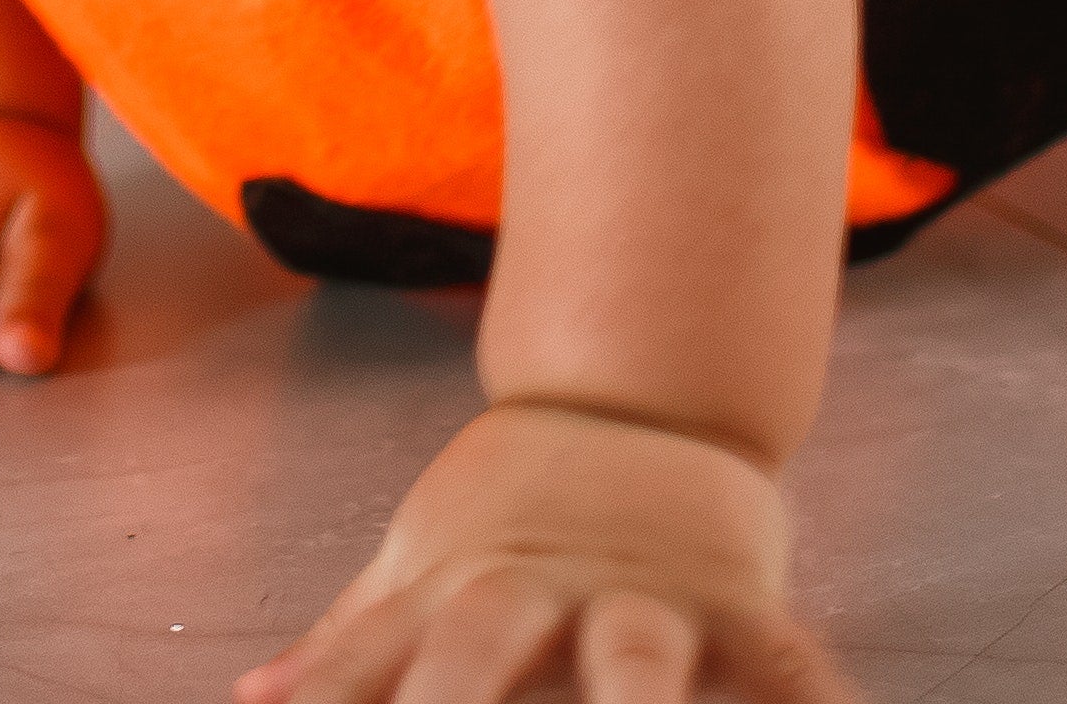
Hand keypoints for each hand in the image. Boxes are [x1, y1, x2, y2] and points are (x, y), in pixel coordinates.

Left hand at [239, 399, 847, 702]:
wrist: (638, 394)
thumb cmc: (509, 515)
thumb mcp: (417, 570)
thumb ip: (349, 647)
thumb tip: (252, 697)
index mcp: (453, 592)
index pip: (369, 667)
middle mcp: (539, 593)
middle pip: (481, 649)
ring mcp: (642, 596)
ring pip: (635, 661)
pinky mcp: (737, 603)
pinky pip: (786, 665)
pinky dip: (813, 703)